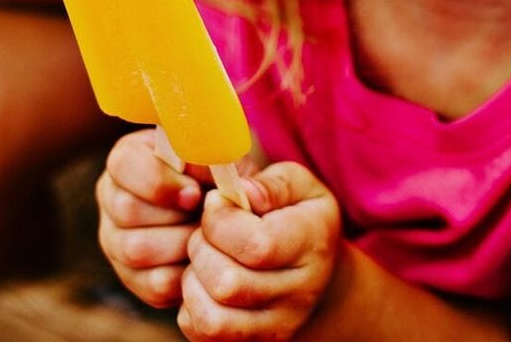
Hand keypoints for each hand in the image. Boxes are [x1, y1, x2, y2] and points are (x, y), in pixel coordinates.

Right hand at [97, 128, 207, 306]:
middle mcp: (113, 199)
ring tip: (208, 235)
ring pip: (136, 250)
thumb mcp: (219, 158)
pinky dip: (186, 273)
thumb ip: (210, 155)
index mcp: (128, 160)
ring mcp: (116, 241)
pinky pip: (154, 283)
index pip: (124, 163)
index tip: (195, 192)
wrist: (231, 216)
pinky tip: (204, 258)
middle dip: (176, 216)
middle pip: (127, 210)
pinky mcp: (133, 278)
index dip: (160, 180)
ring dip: (182, 244)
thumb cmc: (221, 178)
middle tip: (207, 216)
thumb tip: (206, 164)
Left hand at [179, 162, 342, 341]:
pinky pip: (201, 332)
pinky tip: (205, 281)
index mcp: (312, 245)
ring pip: (211, 318)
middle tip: (207, 231)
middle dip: (201, 248)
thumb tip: (241, 191)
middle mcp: (298, 295)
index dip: (220, 221)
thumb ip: (272, 184)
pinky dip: (191, 305)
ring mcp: (276, 327)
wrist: (319, 274)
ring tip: (205, 258)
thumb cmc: (300, 219)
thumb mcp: (299, 186)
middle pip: (227, 284)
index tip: (215, 203)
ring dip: (193, 281)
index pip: (256, 246)